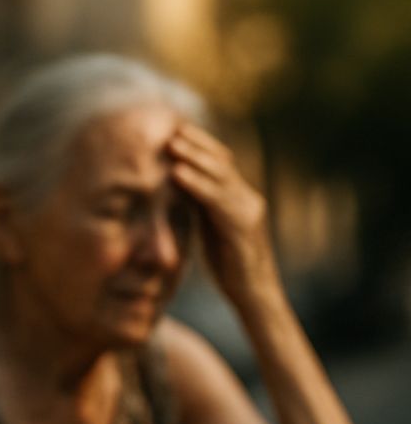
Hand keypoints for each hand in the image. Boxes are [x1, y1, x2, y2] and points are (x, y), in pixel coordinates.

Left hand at [168, 122, 279, 305]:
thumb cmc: (228, 264)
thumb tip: (175, 184)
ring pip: (221, 176)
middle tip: (170, 127)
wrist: (254, 296)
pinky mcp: (243, 228)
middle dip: (196, 143)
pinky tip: (177, 174)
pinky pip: (218, 201)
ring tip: (171, 144)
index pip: (221, 161)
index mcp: (239, 197)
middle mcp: (248, 199)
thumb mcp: (210, 227)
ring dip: (194, 157)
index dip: (200, 144)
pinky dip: (197, 185)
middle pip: (221, 161)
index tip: (175, 128)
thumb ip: (200, 206)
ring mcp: (248, 212)